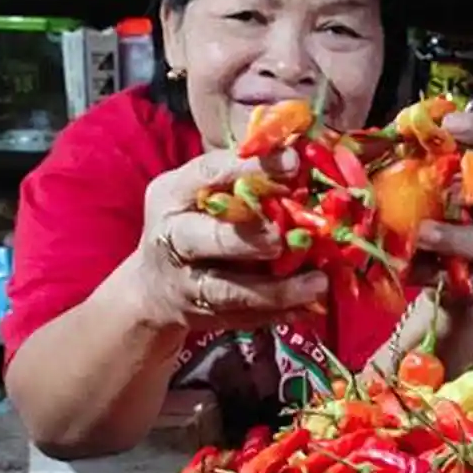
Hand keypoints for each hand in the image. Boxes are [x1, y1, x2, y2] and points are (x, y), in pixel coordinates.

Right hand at [132, 147, 328, 330]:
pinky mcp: (204, 316)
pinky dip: (279, 314)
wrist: (153, 288)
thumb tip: (300, 153)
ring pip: (228, 290)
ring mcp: (185, 283)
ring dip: (275, 290)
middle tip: (281, 239)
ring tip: (318, 283)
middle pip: (200, 238)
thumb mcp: (202, 191)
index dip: (249, 168)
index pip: (207, 173)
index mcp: (171, 194)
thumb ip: (240, 176)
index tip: (293, 163)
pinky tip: (311, 307)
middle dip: (242, 240)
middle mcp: (172, 238)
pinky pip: (244, 318)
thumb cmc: (192, 221)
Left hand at [413, 112, 472, 303]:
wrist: (446, 273)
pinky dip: (430, 272)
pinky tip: (406, 266)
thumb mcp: (426, 180)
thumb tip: (389, 133)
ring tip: (421, 234)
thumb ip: (413, 157)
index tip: (449, 125)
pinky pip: (458, 277)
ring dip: (452, 236)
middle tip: (448, 188)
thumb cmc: (437, 212)